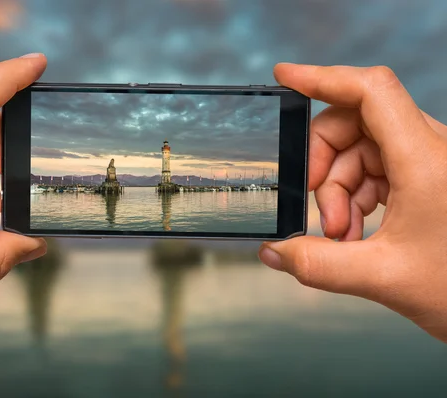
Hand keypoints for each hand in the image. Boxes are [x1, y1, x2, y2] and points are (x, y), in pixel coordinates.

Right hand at [258, 63, 446, 341]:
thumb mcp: (383, 278)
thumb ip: (318, 265)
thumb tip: (274, 252)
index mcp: (427, 161)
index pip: (371, 91)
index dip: (324, 77)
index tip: (285, 77)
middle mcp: (432, 150)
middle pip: (356, 122)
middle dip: (323, 162)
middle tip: (312, 206)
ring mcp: (430, 162)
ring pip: (361, 150)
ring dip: (337, 189)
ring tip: (338, 234)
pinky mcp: (427, 177)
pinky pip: (375, 169)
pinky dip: (354, 196)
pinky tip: (353, 231)